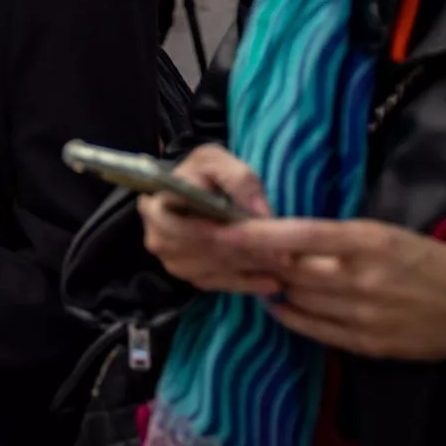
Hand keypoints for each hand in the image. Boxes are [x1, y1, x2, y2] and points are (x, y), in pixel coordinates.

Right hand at [140, 144, 284, 295]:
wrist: (185, 191)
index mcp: (158, 209)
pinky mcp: (188, 276)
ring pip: (216, 270)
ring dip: (250, 269)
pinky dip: (246, 284)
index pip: (193, 228)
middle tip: (286, 254)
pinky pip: (219, 284)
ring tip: (284, 265)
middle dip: (248, 253)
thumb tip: (261, 214)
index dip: (230, 233)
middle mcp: (159, 240)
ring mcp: (172, 262)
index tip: (266, 234)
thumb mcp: (215, 161)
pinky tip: (272, 281)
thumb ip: (239, 180)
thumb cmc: (200, 174)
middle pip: (208, 251)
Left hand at [219, 218, 445, 359]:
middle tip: (229, 251)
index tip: (225, 229)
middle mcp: (363, 279)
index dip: (259, 234)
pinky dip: (288, 314)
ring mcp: (364, 315)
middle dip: (257, 260)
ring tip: (259, 273)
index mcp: (370, 242)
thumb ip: (336, 238)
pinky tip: (277, 302)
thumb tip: (281, 236)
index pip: (302, 235)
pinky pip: (311, 329)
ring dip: (274, 286)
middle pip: (290, 269)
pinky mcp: (367, 344)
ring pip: (296, 298)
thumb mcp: (385, 235)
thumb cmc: (426, 261)